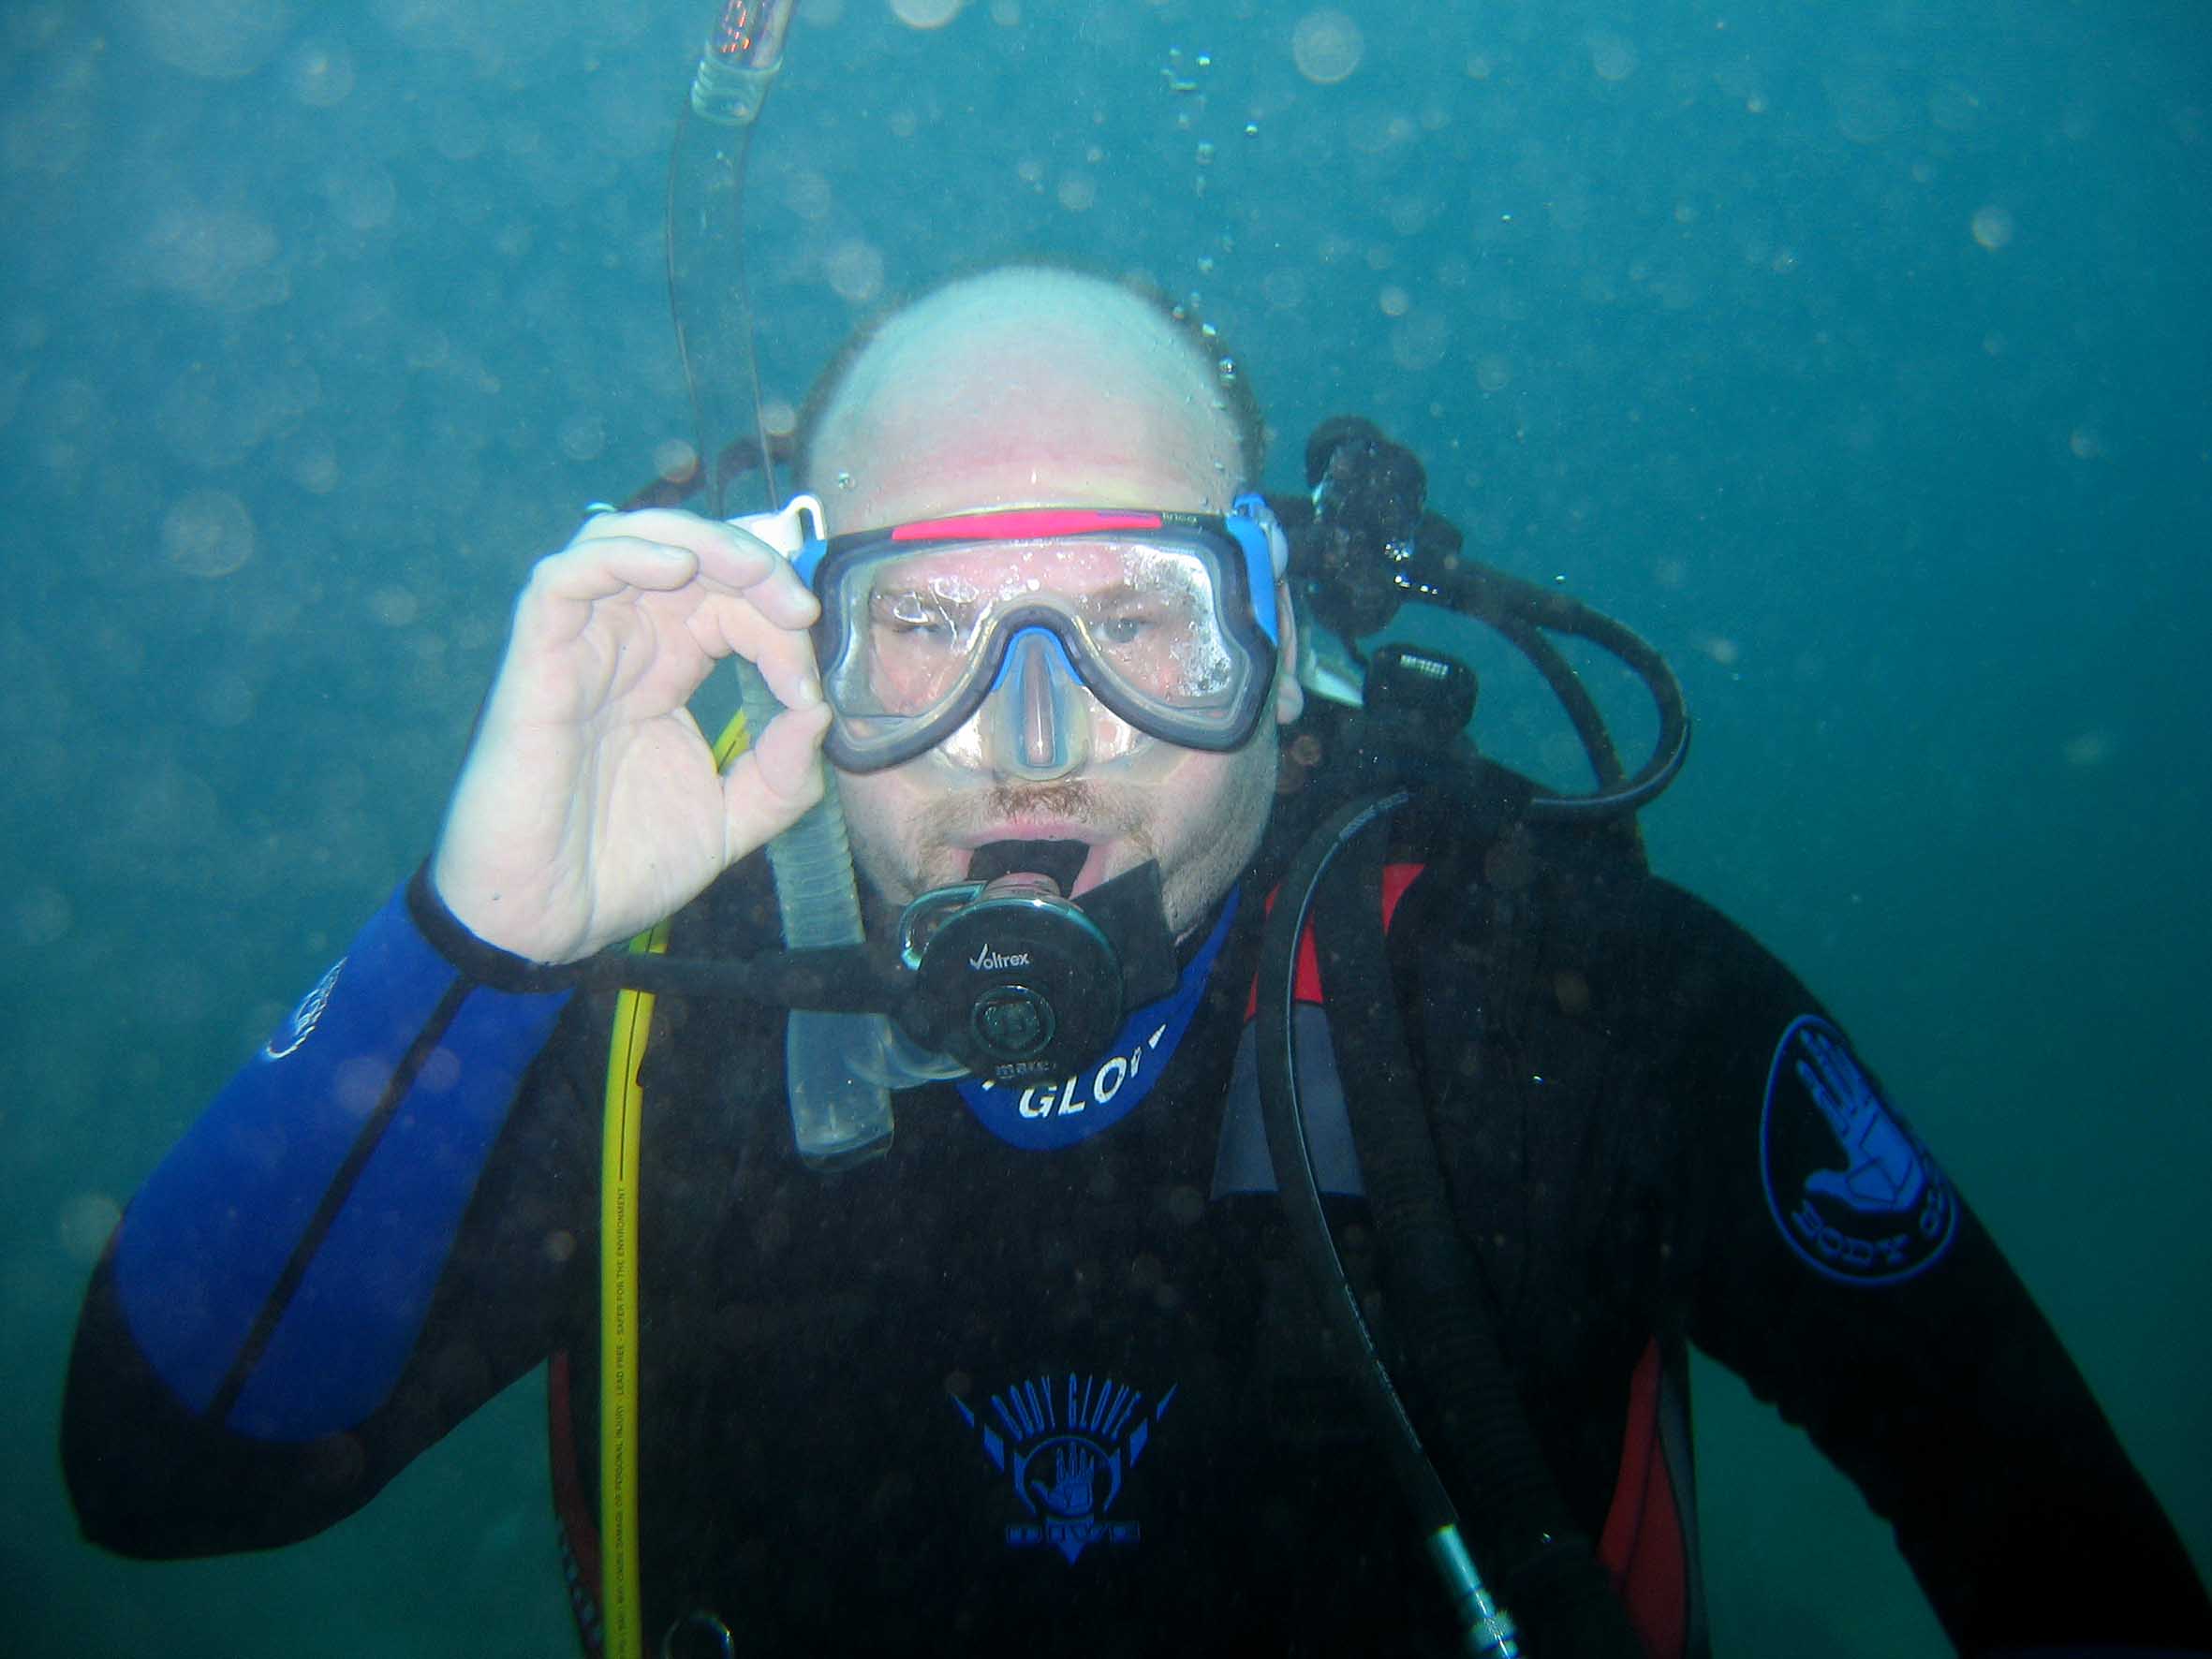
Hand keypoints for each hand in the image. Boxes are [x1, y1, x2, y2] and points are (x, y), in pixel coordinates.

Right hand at [430, 508, 831, 963]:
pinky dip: (619, 555)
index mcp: (665, 673)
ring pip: (620, 539)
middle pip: (684, 555)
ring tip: (750, 574)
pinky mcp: (535, 664)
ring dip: (695, 539)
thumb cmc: (621, 870)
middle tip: (799, 607)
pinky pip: (561, 579)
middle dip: (753, 565)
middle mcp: (621, 648)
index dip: (777, 622)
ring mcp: (576, 650)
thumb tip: (817, 712)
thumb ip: (781, 776)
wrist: (547, 923)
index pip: (727, 604)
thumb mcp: (730, 823)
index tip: (809, 685)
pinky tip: (677, 570)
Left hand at [1797, 1025, 1925, 1215]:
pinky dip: (1850, 1072)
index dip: (1814, 1083)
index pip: (1827, 1102)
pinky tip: (1841, 1054)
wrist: (1910, 1204)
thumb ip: (1828, 1185)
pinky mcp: (1882, 1117)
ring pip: (1846, 1079)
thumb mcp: (1847, 1193)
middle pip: (1835, 1083)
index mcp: (1851, 1136)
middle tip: (1805, 1035)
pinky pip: (1862, 1089)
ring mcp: (1871, 1117)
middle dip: (1821, 1060)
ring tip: (1815, 1037)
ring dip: (1831, 1059)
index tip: (1799, 1063)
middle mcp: (1860, 1121)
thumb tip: (1808, 1184)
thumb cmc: (1884, 1200)